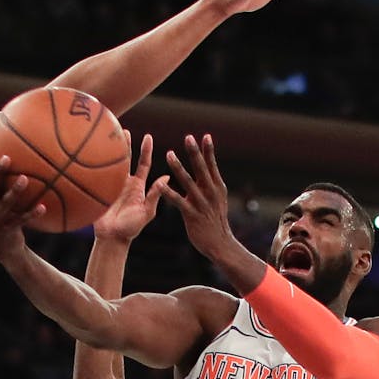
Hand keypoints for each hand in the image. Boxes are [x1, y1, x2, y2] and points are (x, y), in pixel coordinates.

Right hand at [0, 147, 43, 263]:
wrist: (5, 248)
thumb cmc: (6, 218)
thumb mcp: (1, 202)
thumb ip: (4, 185)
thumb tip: (22, 162)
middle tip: (7, 157)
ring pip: (6, 203)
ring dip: (15, 190)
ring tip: (25, 178)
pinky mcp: (7, 230)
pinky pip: (22, 219)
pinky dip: (32, 213)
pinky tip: (43, 207)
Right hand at [93, 134, 166, 243]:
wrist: (111, 238)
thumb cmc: (131, 228)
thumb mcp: (146, 211)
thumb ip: (155, 194)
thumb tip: (167, 177)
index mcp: (138, 186)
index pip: (143, 163)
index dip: (146, 150)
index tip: (148, 136)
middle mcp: (124, 183)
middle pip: (125, 159)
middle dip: (125, 144)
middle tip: (122, 129)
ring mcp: (111, 186)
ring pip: (110, 164)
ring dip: (108, 151)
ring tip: (105, 136)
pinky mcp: (99, 192)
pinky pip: (96, 176)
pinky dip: (93, 166)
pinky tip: (89, 154)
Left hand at [158, 135, 245, 274]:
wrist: (219, 243)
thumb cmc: (215, 220)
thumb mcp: (218, 199)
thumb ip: (211, 184)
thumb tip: (208, 170)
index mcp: (217, 187)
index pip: (212, 165)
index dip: (208, 150)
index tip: (205, 136)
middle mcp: (211, 192)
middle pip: (201, 169)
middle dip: (195, 153)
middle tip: (188, 137)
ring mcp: (201, 203)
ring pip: (188, 182)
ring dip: (178, 167)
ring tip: (169, 153)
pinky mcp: (191, 214)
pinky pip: (178, 201)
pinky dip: (169, 192)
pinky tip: (160, 184)